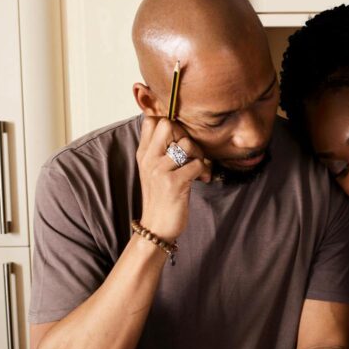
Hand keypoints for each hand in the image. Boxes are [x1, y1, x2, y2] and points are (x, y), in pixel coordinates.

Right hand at [136, 116, 211, 241]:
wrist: (156, 227)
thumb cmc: (161, 198)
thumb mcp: (154, 171)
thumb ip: (160, 151)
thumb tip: (177, 130)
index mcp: (143, 154)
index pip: (151, 120)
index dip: (170, 124)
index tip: (179, 141)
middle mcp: (149, 159)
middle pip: (167, 124)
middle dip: (185, 135)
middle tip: (191, 153)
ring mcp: (160, 170)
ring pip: (186, 144)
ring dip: (199, 155)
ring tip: (199, 168)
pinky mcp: (173, 183)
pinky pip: (197, 164)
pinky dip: (204, 171)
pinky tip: (202, 180)